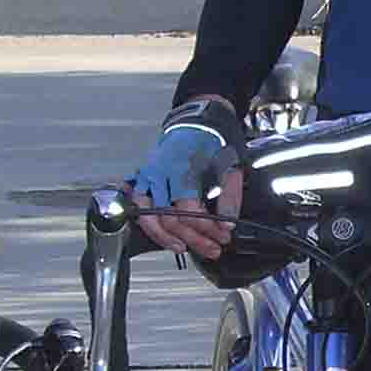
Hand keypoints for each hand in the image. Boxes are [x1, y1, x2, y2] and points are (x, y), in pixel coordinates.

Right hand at [129, 94, 242, 258]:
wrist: (197, 123)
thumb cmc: (212, 142)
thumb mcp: (229, 166)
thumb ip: (229, 197)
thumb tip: (227, 224)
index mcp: (180, 167)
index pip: (188, 209)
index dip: (206, 227)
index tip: (223, 234)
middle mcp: (158, 172)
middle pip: (168, 218)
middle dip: (192, 238)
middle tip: (212, 248)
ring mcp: (146, 175)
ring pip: (147, 216)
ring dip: (165, 237)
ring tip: (183, 248)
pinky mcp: (142, 179)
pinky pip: (140, 208)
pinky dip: (151, 225)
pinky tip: (166, 236)